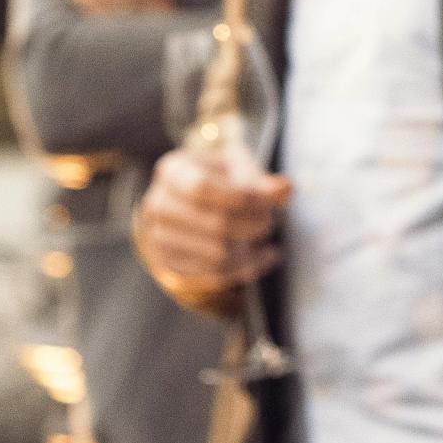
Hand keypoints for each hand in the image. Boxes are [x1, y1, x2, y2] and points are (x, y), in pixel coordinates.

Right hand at [137, 143, 289, 292]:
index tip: (270, 201)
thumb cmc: (218, 177)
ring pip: (216, 255)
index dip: (243, 197)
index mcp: (173, 171)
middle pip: (214, 224)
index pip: (203, 188)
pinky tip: (264, 259)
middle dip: (253, 225)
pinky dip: (246, 270)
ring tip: (268, 241)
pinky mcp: (170, 264)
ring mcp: (159, 237)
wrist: (188, 199)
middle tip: (271, 221)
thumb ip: (260, 179)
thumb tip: (285, 189)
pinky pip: (213, 276)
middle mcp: (158, 205)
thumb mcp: (237, 166)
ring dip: (252, 251)